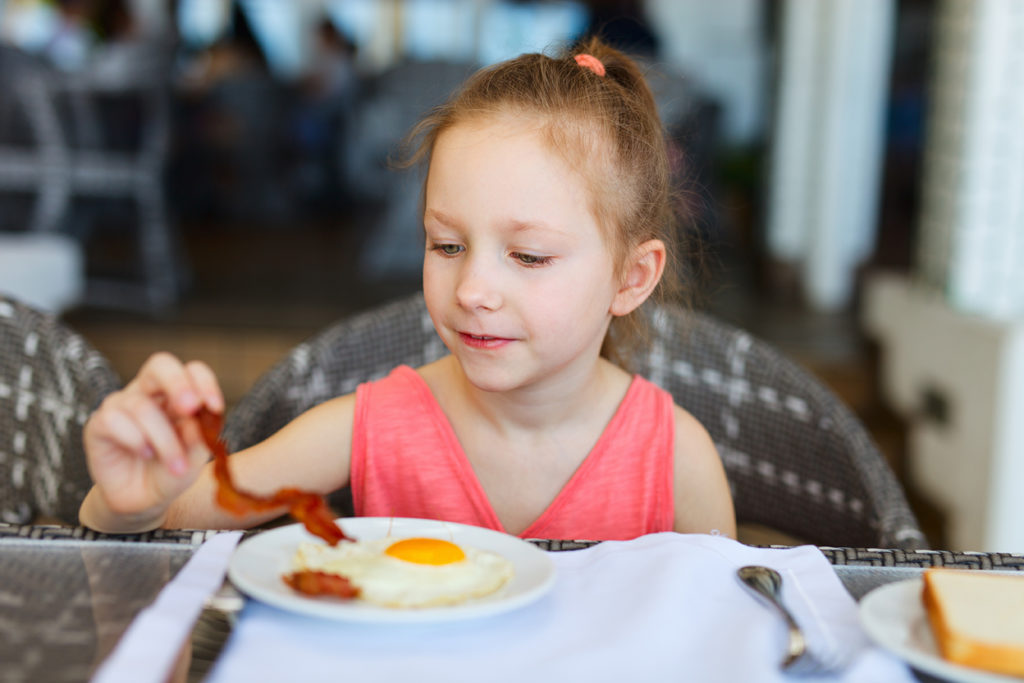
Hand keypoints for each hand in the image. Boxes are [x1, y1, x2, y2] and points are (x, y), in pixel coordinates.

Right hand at [83, 352, 224, 520]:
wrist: (142, 500)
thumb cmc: (170, 472)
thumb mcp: (194, 459)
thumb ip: (199, 438)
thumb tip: (196, 419)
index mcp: (176, 395)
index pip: (191, 370)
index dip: (204, 382)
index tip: (215, 407)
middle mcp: (148, 393)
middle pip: (160, 365)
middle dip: (178, 383)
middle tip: (189, 408)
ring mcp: (121, 406)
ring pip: (141, 405)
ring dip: (163, 439)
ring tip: (175, 465)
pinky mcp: (98, 424)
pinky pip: (113, 420)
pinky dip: (135, 440)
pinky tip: (145, 454)